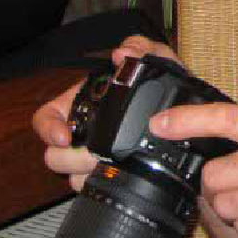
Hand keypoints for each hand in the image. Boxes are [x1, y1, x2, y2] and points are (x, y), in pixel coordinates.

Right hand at [31, 35, 179, 191]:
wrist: (192, 117)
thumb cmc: (168, 87)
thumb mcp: (159, 62)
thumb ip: (142, 48)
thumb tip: (122, 53)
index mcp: (88, 104)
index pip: (46, 119)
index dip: (48, 129)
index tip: (64, 138)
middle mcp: (87, 133)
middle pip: (55, 154)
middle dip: (73, 157)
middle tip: (96, 156)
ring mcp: (96, 157)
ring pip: (72, 176)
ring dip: (87, 173)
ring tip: (111, 166)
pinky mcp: (112, 176)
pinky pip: (94, 188)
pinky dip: (105, 184)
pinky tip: (122, 178)